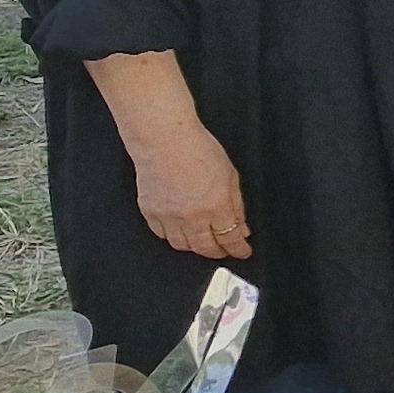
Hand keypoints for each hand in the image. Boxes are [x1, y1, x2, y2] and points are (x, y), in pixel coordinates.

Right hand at [126, 121, 249, 261]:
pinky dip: (173, 236)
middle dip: (218, 252)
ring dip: (196, 247)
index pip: (230, 239)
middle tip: (224, 250)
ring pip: (182, 246)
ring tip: (204, 240)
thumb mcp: (230, 176)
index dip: (239, 249)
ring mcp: (168, 216)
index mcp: (215, 205)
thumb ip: (236, 206)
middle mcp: (191, 216)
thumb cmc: (197, 149)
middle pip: (205, 248)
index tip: (243, 251)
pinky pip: (162, 235)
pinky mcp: (150, 213)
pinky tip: (181, 230)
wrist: (163, 140)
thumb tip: (241, 228)